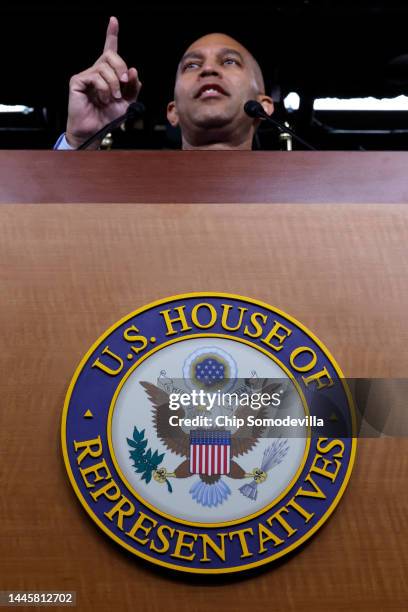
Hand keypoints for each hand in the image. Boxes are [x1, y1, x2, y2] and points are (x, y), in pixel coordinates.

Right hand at [66, 16, 140, 147]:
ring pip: (105, 67)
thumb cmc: (109, 117)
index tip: (113, 20)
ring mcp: (86, 75)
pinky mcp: (78, 81)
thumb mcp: (127, 102)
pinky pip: (96, 76)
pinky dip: (104, 89)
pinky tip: (102, 99)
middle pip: (111, 55)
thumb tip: (133, 70)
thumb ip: (132, 86)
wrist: (96, 130)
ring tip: (112, 98)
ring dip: (114, 84)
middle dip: (121, 67)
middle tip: (124, 82)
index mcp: (108, 73)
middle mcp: (96, 71)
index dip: (111, 34)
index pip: (109, 50)